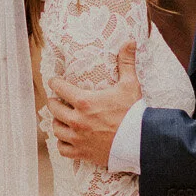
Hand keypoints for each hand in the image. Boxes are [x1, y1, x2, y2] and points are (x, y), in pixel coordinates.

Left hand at [49, 40, 140, 164]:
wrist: (141, 142)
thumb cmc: (134, 113)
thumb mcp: (130, 85)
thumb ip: (126, 63)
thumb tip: (130, 41)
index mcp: (84, 102)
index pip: (59, 88)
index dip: (55, 82)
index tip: (54, 81)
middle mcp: (77, 120)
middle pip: (54, 109)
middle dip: (54, 102)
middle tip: (57, 100)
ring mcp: (78, 138)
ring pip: (56, 129)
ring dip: (57, 122)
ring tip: (61, 119)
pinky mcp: (82, 153)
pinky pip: (63, 149)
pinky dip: (62, 144)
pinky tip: (66, 139)